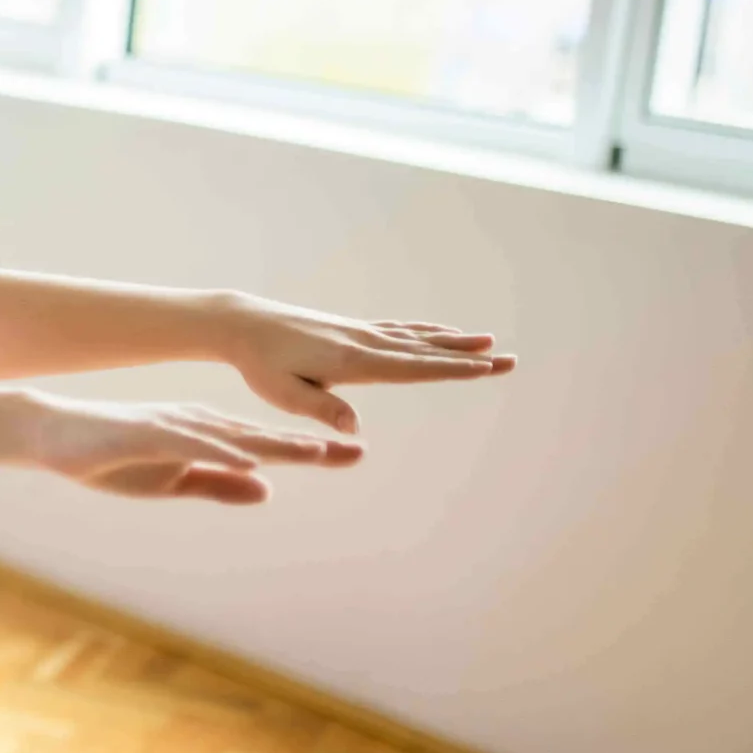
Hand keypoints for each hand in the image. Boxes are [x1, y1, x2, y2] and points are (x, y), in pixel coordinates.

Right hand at [29, 396, 363, 504]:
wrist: (56, 437)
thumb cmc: (111, 458)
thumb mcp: (171, 482)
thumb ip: (217, 485)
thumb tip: (266, 490)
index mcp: (207, 438)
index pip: (267, 448)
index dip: (310, 452)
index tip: (353, 455)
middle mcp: (200, 426)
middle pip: (263, 439)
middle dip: (310, 447)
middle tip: (357, 451)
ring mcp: (175, 427)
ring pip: (234, 438)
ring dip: (275, 446)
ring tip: (316, 453)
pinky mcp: (149, 433)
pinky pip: (191, 444)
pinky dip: (221, 452)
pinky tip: (248, 461)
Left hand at [212, 293, 515, 433]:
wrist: (244, 324)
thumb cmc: (260, 365)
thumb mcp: (283, 394)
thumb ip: (321, 409)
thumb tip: (355, 428)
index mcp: (353, 363)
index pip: (412, 368)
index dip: (451, 369)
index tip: (486, 366)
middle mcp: (364, 343)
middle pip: (426, 352)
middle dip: (467, 357)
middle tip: (509, 359)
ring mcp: (360, 333)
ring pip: (416, 338)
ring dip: (453, 341)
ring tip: (488, 341)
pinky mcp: (352, 330)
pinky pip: (398, 330)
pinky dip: (425, 332)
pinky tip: (440, 332)